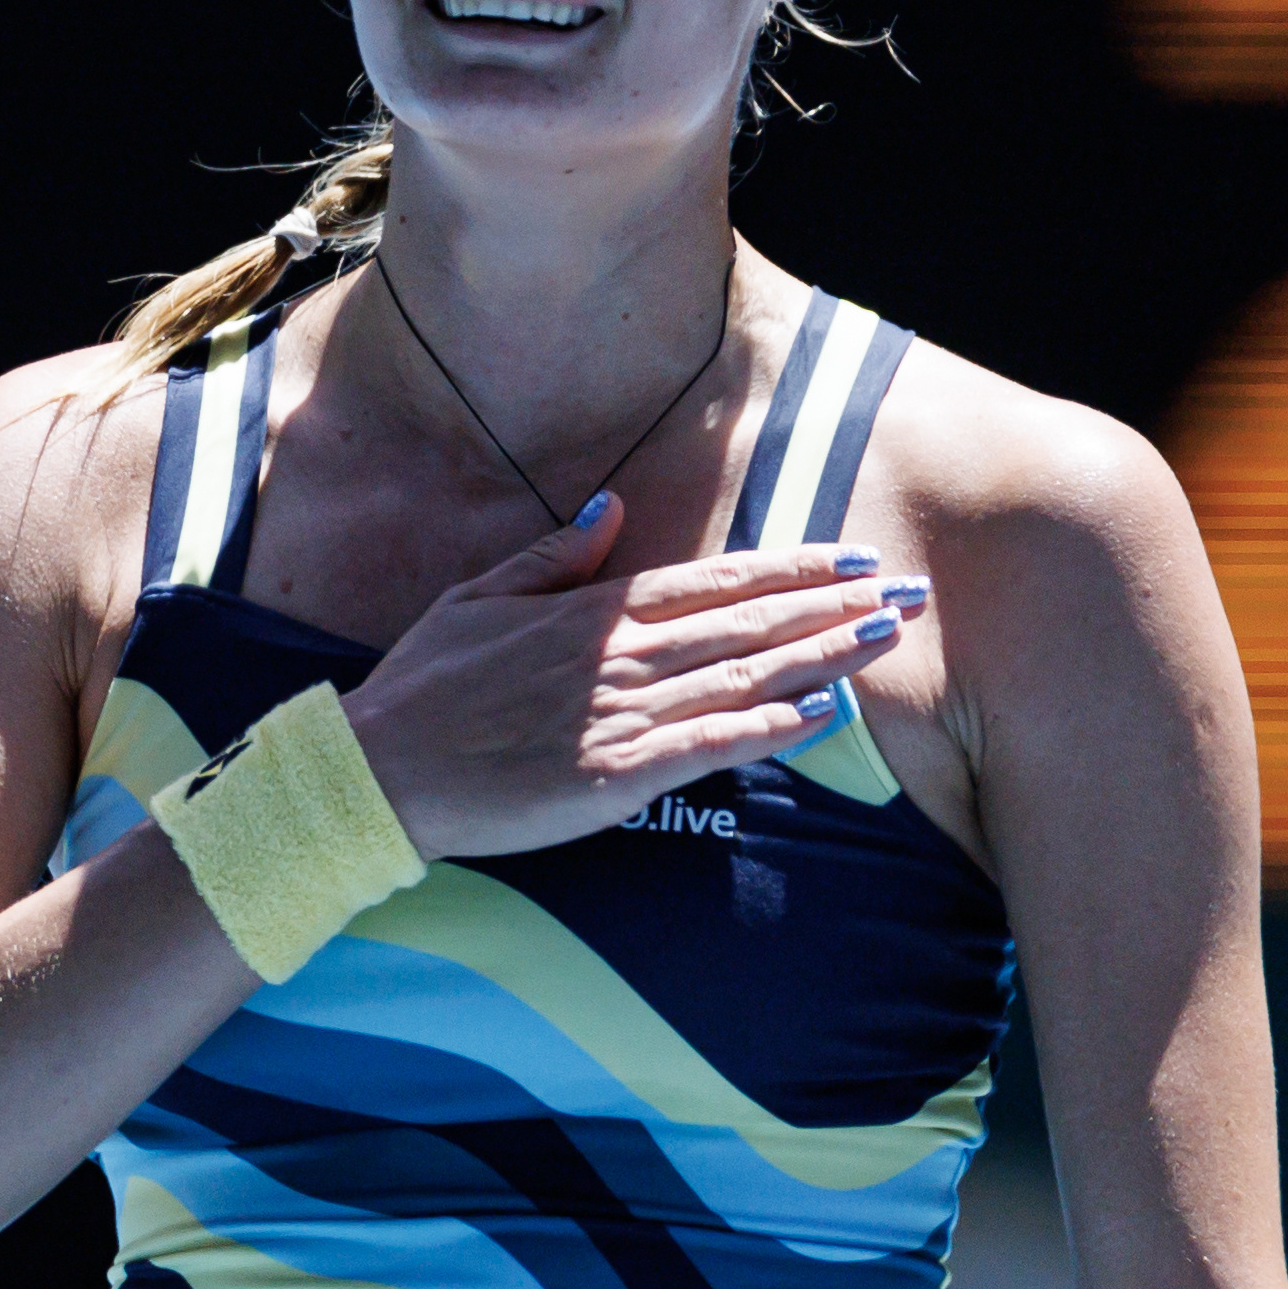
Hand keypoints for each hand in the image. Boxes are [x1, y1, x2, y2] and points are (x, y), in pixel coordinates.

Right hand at [339, 494, 927, 861]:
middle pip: (750, 621)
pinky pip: (710, 746)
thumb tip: (607, 510)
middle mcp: (621, 655)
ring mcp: (623, 715)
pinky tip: (821, 716)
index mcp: (593, 610)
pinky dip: (770, 728)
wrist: (381, 771)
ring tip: (887, 638)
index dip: (792, 568)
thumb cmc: (425, 688)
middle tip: (907, 592)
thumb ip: (551, 556)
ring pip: (745, 676)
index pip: (715, 580)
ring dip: (824, 656)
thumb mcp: (478, 598)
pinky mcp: (618, 778)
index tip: (851, 557)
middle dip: (835, 605)